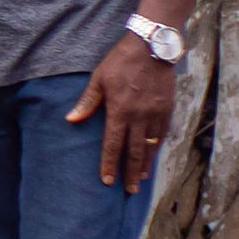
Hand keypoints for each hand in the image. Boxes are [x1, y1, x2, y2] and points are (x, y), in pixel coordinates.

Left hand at [72, 33, 176, 190]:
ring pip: (150, 146)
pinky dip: (156, 148)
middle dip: (130, 173)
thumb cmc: (120, 62)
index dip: (110, 164)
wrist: (152, 48)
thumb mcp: (98, 79)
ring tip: (139, 179)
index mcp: (120, 111)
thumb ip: (87, 102)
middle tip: (128, 190)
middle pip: (135, 151)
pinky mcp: (167, 110)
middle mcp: (140, 117)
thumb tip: (71, 120)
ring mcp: (156, 114)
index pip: (113, 144)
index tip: (107, 181)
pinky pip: (162, 135)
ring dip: (145, 164)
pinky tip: (152, 156)